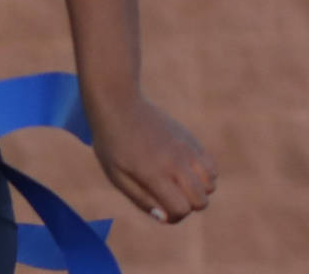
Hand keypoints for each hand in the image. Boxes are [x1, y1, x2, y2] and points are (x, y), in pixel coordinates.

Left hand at [89, 94, 217, 223]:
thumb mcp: (116, 175)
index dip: (172, 216)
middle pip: (201, 201)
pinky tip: (185, 169)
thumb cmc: (112, 143)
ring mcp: (186, 150)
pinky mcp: (192, 140)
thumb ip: (141, 198)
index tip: (159, 207)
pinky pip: (212, 167)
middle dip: (186, 205)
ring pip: (210, 185)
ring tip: (176, 181)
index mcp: (153, 173)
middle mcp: (175, 163)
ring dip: (197, 190)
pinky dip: (204, 175)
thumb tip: (164, 217)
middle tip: (166, 194)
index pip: (181, 209)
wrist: (119, 105)